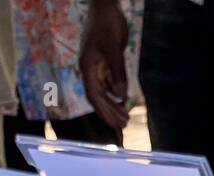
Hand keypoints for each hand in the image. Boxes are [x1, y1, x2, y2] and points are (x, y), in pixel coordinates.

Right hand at [79, 0, 129, 130]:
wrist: (105, 5)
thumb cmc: (107, 23)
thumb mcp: (114, 48)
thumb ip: (117, 72)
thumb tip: (121, 97)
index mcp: (88, 68)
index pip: (95, 96)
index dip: (105, 112)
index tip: (116, 123)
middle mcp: (89, 69)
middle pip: (99, 98)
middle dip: (110, 112)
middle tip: (124, 125)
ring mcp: (96, 65)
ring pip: (103, 91)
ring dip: (113, 104)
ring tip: (125, 117)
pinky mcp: (103, 60)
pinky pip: (108, 81)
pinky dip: (115, 91)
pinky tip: (122, 99)